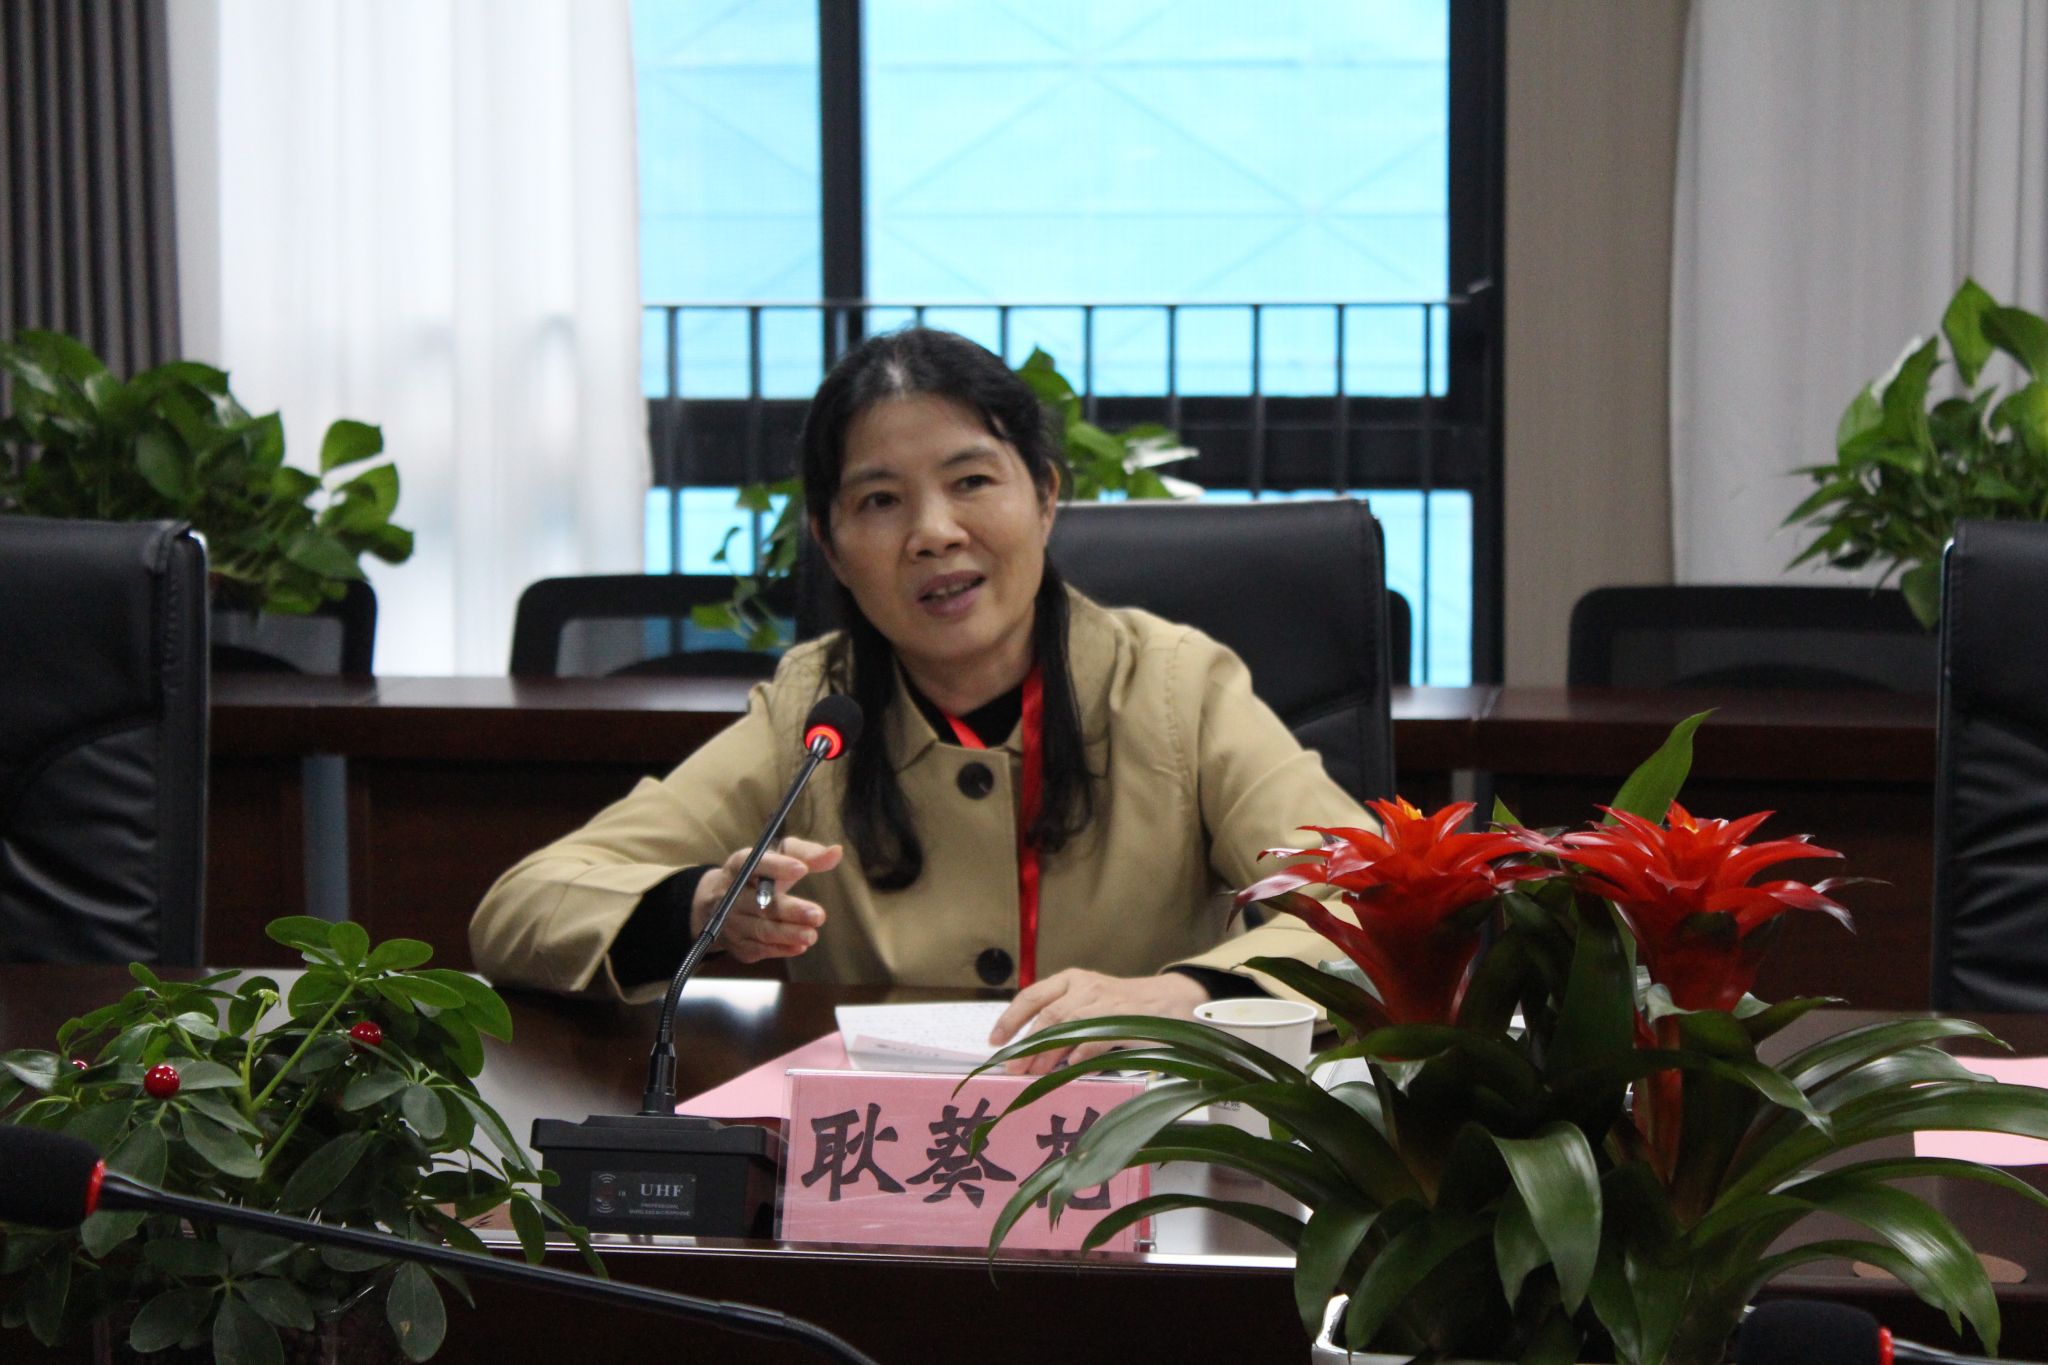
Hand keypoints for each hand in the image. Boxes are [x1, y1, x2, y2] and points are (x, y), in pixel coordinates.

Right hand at [691, 838, 842, 962]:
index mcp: (740, 866)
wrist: (717, 902)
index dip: (778, 866)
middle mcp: (730, 894)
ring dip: (788, 934)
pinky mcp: (737, 944)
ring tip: (812, 935)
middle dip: (790, 910)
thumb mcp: (778, 857)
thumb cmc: (759, 875)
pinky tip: (800, 946)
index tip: (801, 869)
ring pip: (761, 930)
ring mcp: (731, 922)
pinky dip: (781, 949)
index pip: (756, 864)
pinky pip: (760, 949)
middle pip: (761, 904)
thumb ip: (806, 854)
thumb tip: (836, 852)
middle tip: (817, 915)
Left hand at [987, 969, 1209, 1074]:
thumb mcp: (1088, 1002)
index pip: (1031, 996)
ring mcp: (1105, 1003)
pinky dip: (1078, 1055)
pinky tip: (1068, 1069)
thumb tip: (1028, 1052)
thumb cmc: (1123, 1007)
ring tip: (1035, 1074)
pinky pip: (1094, 1039)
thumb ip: (1061, 1018)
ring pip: (1066, 1027)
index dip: (1010, 1020)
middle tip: (1013, 1069)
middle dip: (1026, 1045)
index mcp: (1071, 979)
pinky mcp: (1124, 1021)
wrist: (1171, 1001)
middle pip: (1046, 1015)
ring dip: (1047, 1054)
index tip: (994, 1042)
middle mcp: (1085, 987)